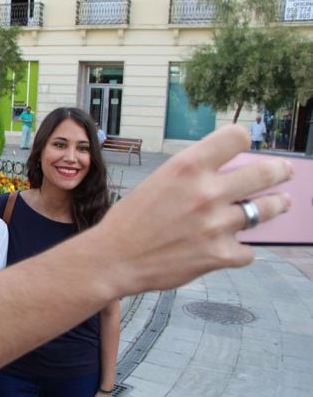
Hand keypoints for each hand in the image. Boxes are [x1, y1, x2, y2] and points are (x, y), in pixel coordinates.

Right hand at [96, 124, 291, 295]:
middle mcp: (206, 192)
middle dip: (280, 171)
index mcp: (187, 166)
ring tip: (280, 203)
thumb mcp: (157, 183)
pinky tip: (232, 247)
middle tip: (284, 172)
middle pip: (265, 172)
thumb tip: (224, 175)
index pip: (237, 137)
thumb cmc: (130, 221)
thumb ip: (191, 177)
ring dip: (275, 206)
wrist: (113, 259)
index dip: (243, 140)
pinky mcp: (219, 255)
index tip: (246, 147)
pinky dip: (241, 249)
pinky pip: (248, 250)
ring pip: (266, 210)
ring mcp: (216, 225)